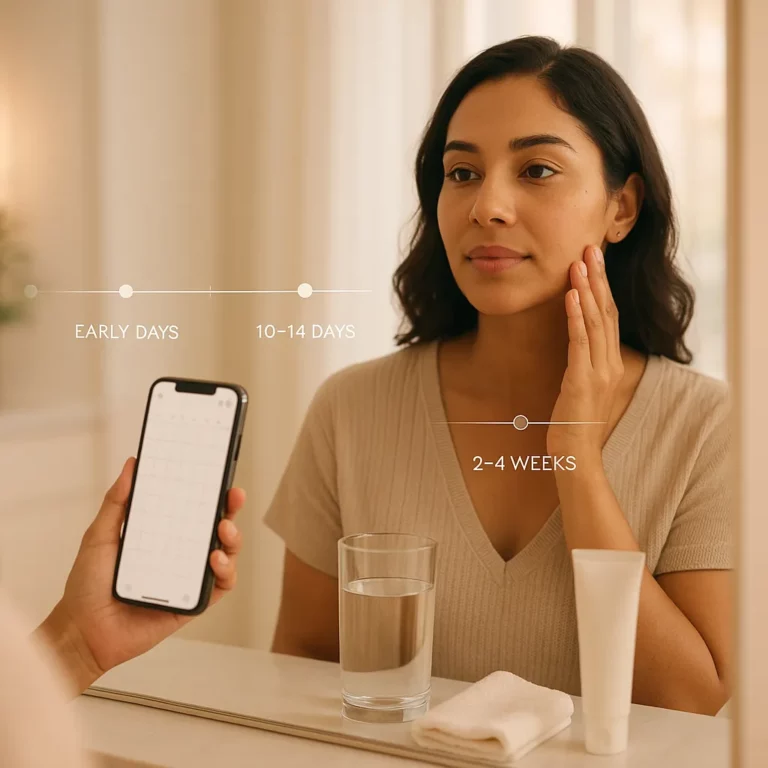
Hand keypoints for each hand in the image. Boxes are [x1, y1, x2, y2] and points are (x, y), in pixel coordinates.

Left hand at [38, 457, 244, 692]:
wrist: (82, 632)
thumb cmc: (87, 586)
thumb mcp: (100, 535)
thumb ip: (116, 501)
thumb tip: (131, 465)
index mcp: (162, 535)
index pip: (192, 509)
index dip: (208, 492)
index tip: (216, 474)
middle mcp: (180, 554)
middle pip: (216, 527)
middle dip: (231, 509)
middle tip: (233, 495)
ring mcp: (188, 578)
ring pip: (226, 553)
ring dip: (232, 539)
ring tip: (224, 529)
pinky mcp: (194, 603)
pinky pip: (221, 586)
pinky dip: (226, 571)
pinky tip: (215, 560)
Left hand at [547, 245, 623, 461]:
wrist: (576, 456)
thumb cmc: (575, 424)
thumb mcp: (583, 389)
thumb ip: (583, 365)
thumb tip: (575, 346)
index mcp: (611, 364)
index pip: (610, 317)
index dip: (603, 288)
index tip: (594, 262)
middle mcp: (610, 364)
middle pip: (607, 312)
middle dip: (598, 279)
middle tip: (591, 248)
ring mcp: (599, 372)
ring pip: (597, 322)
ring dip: (588, 290)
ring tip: (579, 262)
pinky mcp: (582, 381)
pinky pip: (581, 343)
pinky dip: (577, 317)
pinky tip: (572, 296)